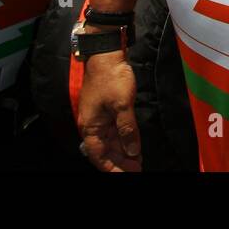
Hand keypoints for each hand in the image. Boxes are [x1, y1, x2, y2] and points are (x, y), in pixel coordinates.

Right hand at [76, 49, 140, 171]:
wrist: (107, 54)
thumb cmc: (111, 78)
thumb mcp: (122, 105)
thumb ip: (128, 130)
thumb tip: (132, 151)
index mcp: (90, 127)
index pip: (98, 156)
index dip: (112, 168)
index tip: (128, 174)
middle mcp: (92, 125)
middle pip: (105, 151)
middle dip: (121, 162)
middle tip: (138, 169)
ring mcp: (99, 117)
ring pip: (110, 142)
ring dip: (123, 151)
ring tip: (138, 161)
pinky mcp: (107, 109)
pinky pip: (114, 130)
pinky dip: (124, 138)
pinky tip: (134, 144)